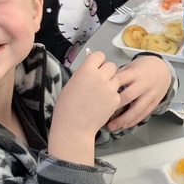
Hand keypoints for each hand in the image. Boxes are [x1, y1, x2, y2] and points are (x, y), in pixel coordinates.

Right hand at [50, 50, 122, 164]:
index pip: (99, 55)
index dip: (97, 62)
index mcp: (87, 70)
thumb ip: (82, 73)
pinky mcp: (116, 99)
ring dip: (110, 83)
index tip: (94, 69)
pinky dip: (112, 96)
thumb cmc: (66, 106)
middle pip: (111, 65)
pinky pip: (117, 92)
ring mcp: (110, 89)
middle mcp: (101, 77)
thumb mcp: (70, 84)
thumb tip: (90, 67)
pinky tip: (102, 104)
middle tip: (98, 82)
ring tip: (100, 94)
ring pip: (116, 78)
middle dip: (106, 72)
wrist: (74, 127)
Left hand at [106, 54, 172, 131]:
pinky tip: (124, 125)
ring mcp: (150, 94)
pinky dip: (133, 121)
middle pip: (128, 96)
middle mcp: (144, 84)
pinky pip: (144, 114)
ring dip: (123, 119)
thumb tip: (103, 86)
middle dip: (114, 106)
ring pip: (137, 109)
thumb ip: (119, 76)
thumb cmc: (142, 68)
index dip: (108, 88)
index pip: (120, 80)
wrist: (163, 69)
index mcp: (135, 73)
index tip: (96, 97)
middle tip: (101, 115)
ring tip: (112, 126)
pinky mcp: (155, 103)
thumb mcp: (131, 67)